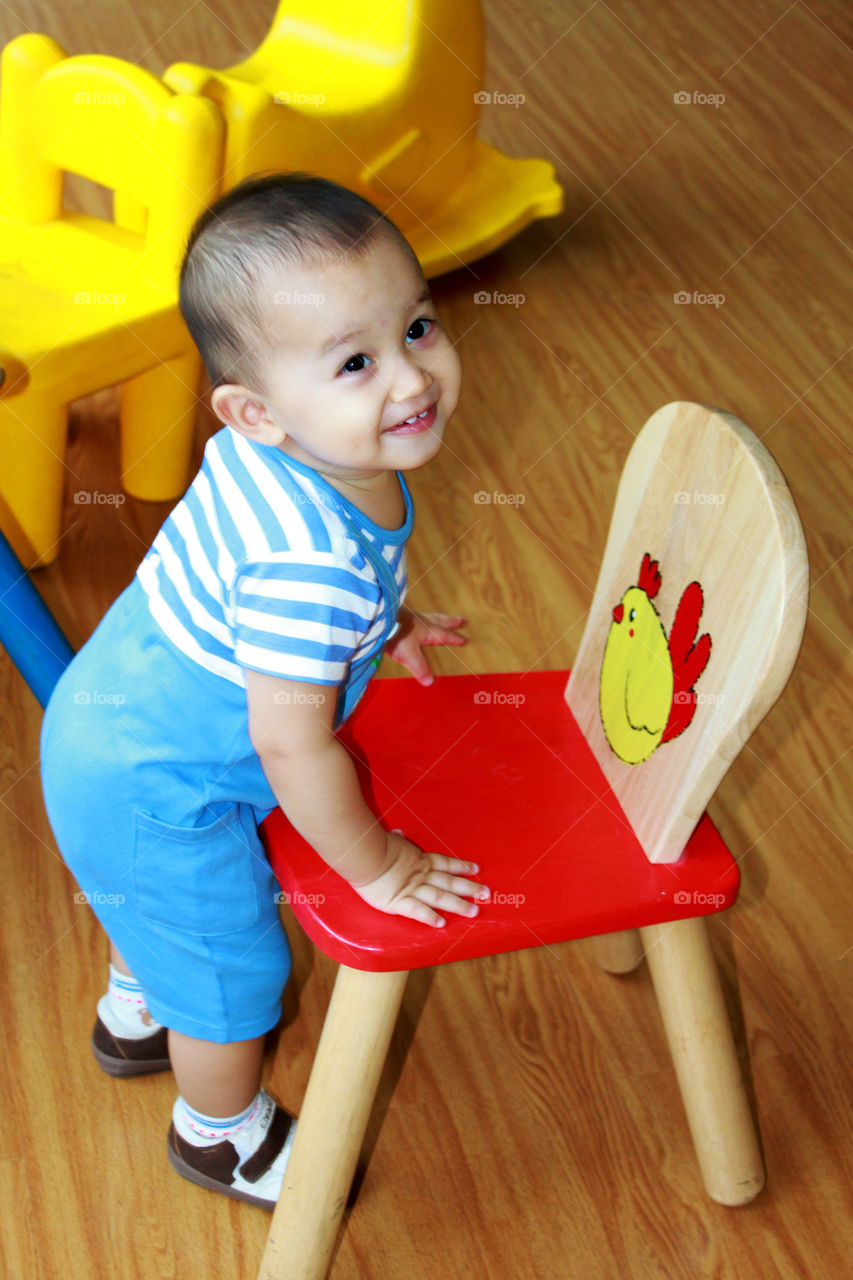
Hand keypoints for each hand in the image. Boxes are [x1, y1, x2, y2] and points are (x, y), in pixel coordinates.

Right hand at [352, 830, 487, 927]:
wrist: (364, 856)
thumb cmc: (374, 846)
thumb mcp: (389, 841)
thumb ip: (396, 840)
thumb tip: (397, 833)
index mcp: (418, 860)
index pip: (445, 863)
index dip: (461, 866)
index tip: (476, 869)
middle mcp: (420, 875)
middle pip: (450, 882)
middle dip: (469, 888)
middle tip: (486, 893)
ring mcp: (412, 888)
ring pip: (440, 897)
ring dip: (458, 904)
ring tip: (474, 911)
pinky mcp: (400, 901)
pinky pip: (418, 911)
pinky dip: (430, 917)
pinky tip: (442, 923)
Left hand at [384, 607, 466, 685]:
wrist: (378, 617)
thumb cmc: (395, 633)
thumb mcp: (409, 654)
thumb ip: (420, 667)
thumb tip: (430, 682)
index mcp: (426, 630)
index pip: (444, 635)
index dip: (454, 639)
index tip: (464, 640)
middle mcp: (420, 621)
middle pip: (440, 621)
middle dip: (450, 622)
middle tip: (461, 620)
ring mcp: (408, 615)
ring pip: (427, 616)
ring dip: (436, 617)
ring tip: (439, 618)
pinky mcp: (397, 613)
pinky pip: (412, 615)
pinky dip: (417, 617)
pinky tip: (412, 618)